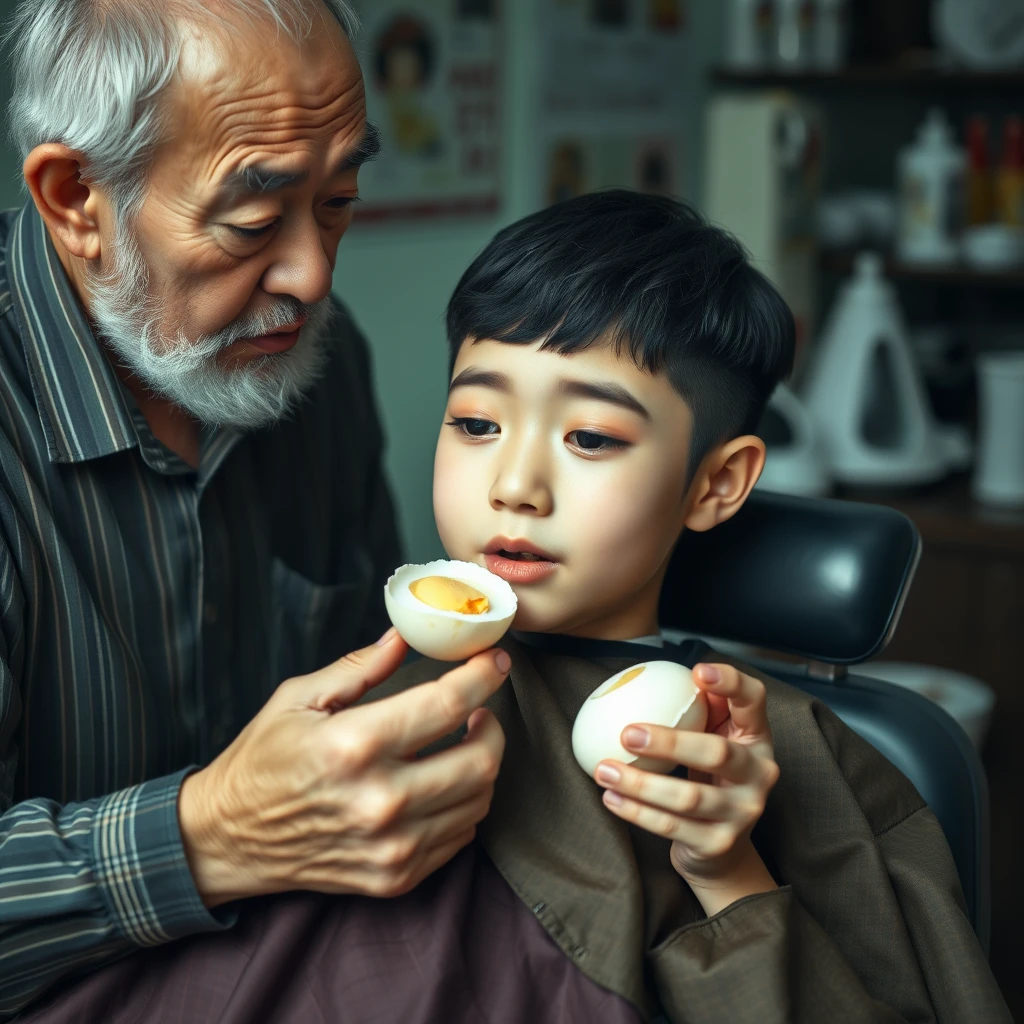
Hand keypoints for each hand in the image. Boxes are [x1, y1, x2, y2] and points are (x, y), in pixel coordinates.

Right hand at [178, 630, 508, 905]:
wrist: (226, 840)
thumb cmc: (262, 760)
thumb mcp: (299, 698)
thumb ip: (361, 667)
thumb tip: (406, 635)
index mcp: (354, 745)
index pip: (448, 704)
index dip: (482, 675)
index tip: (493, 661)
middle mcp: (379, 802)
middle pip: (481, 760)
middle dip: (493, 724)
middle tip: (479, 708)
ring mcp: (391, 847)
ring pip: (479, 800)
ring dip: (482, 765)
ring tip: (461, 743)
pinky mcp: (394, 877)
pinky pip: (460, 837)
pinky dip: (464, 804)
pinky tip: (442, 783)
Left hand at [594, 663, 779, 913]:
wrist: (721, 847)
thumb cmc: (710, 777)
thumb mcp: (712, 737)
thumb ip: (699, 708)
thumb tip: (663, 676)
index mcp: (757, 738)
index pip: (754, 701)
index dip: (732, 683)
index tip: (697, 672)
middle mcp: (759, 774)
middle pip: (717, 754)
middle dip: (669, 742)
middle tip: (627, 733)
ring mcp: (742, 812)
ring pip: (688, 797)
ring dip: (640, 783)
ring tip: (604, 770)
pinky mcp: (719, 843)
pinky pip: (671, 826)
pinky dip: (636, 812)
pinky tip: (611, 797)